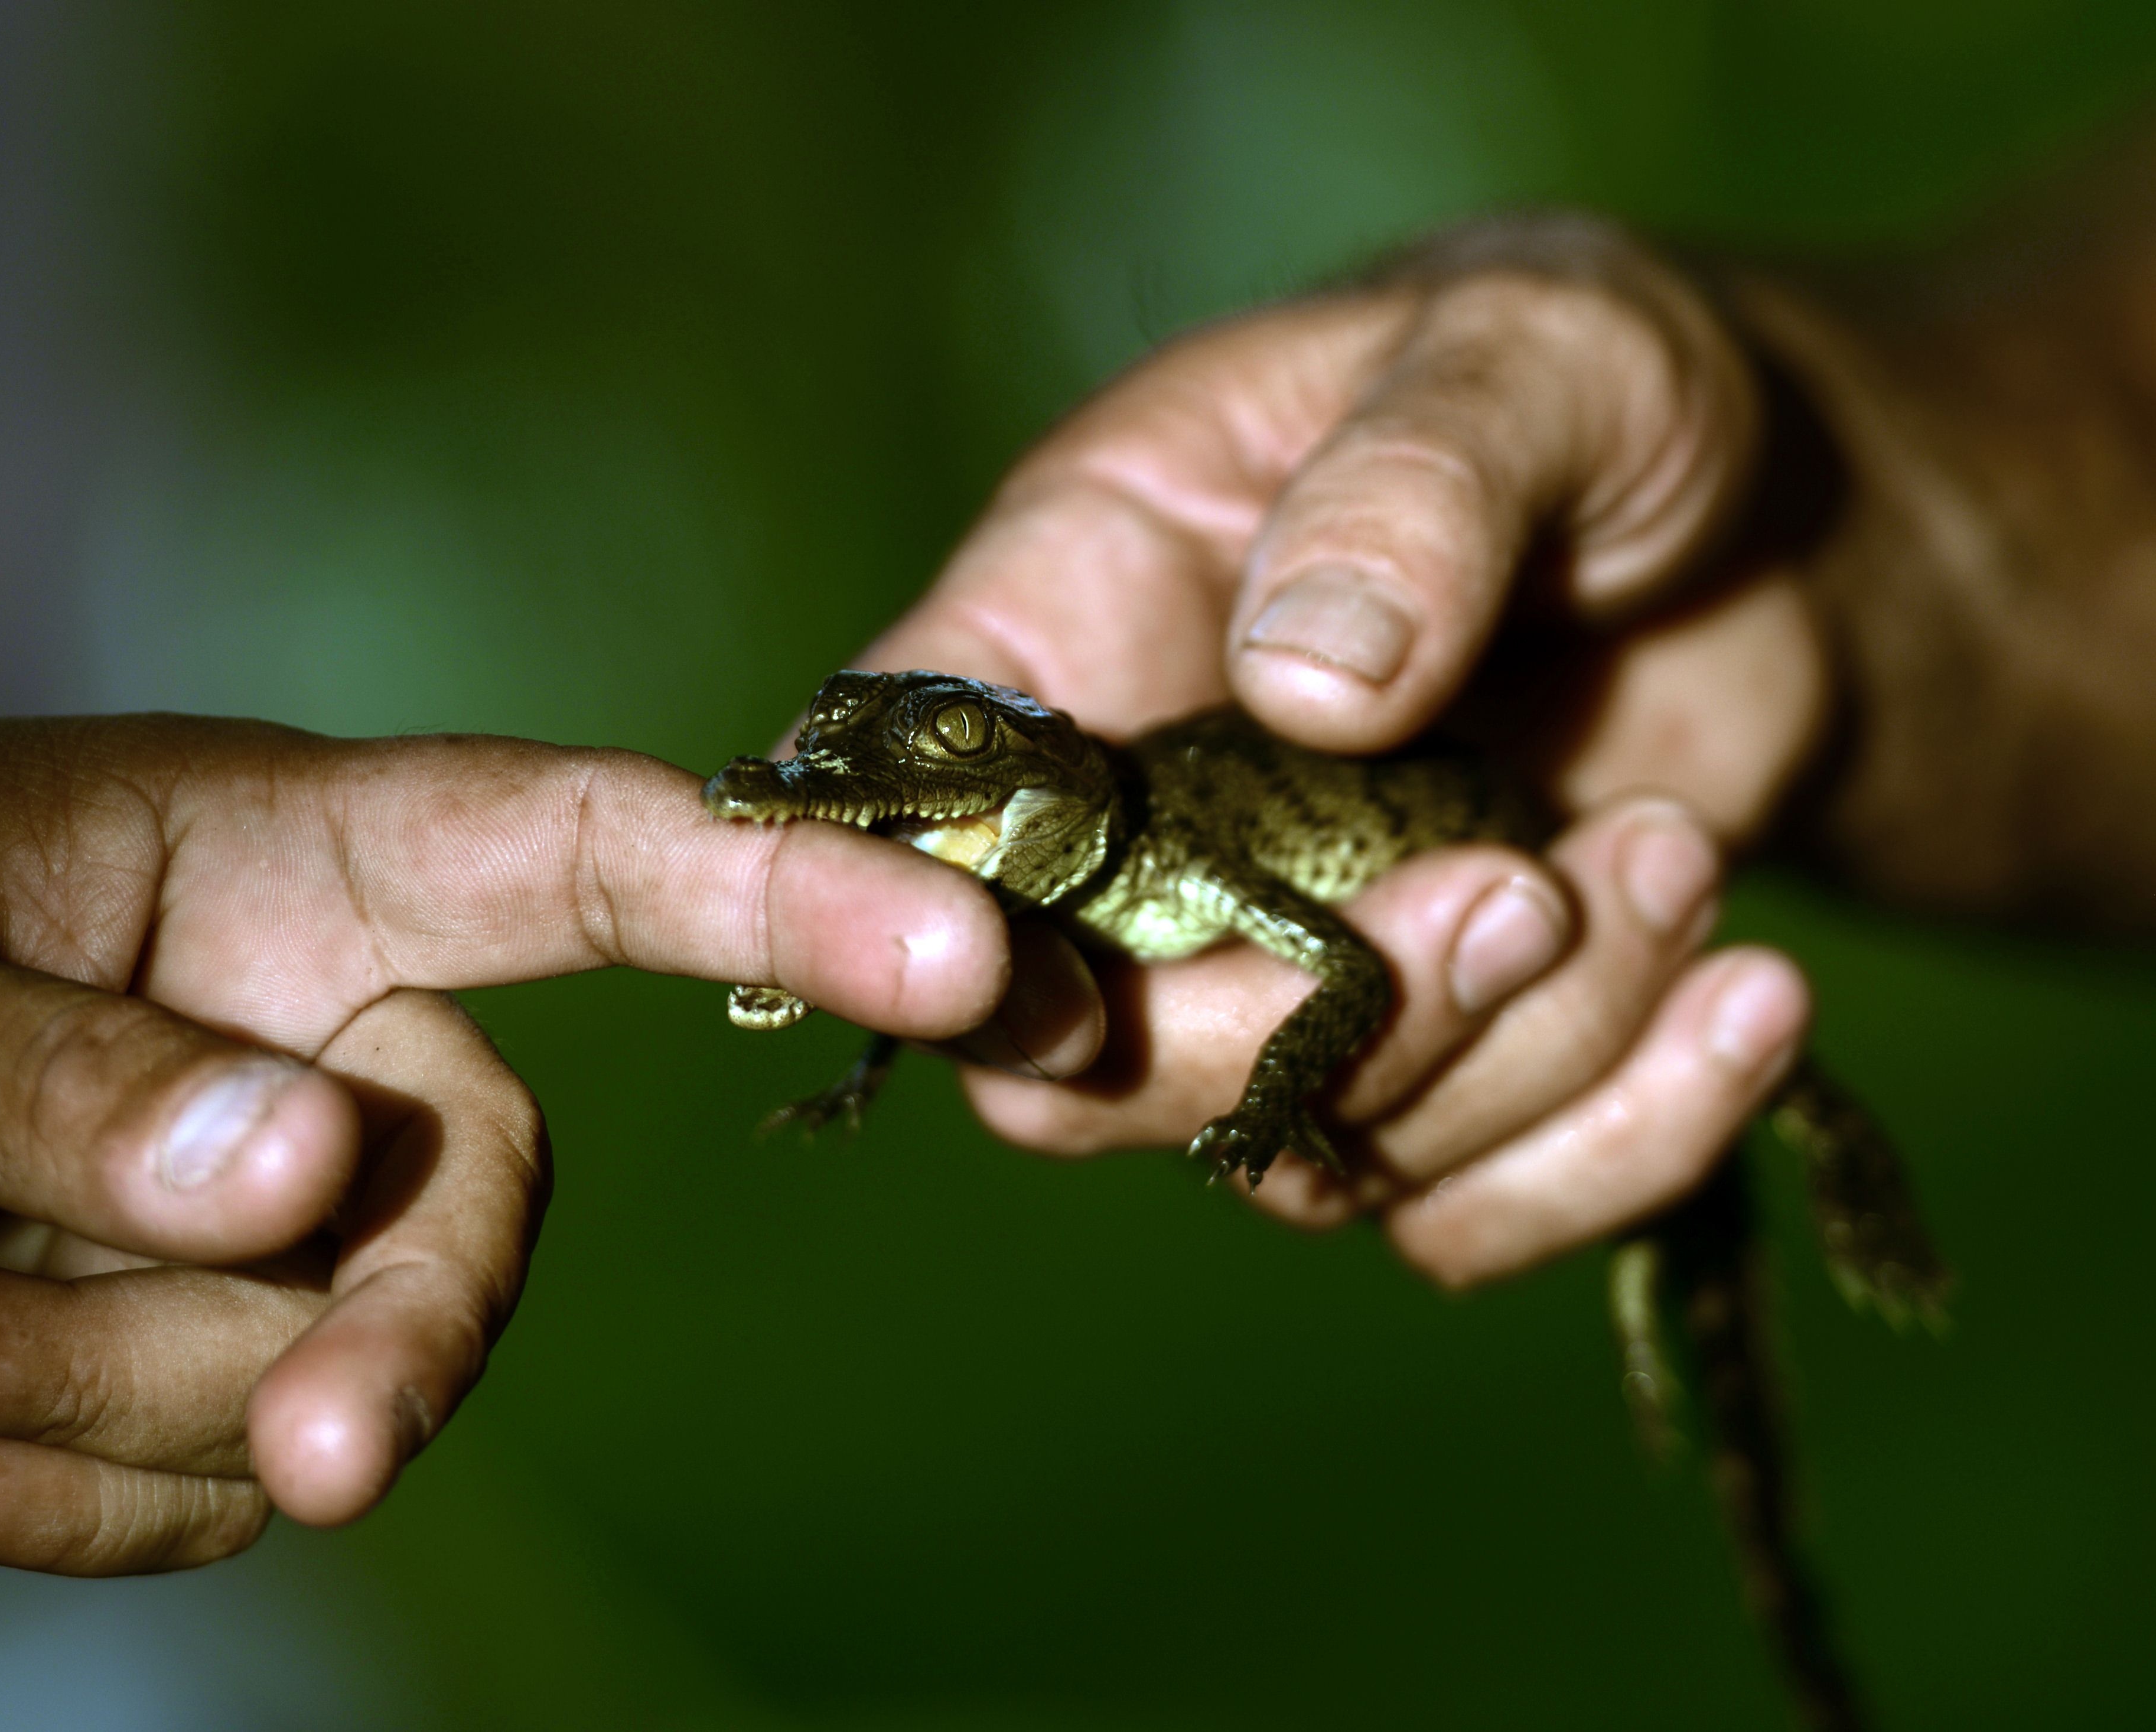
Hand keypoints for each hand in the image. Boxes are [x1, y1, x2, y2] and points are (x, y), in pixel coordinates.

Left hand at [0, 718, 1006, 1570]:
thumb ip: (60, 1082)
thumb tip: (304, 1175)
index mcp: (249, 857)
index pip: (563, 853)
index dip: (777, 890)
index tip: (957, 955)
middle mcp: (289, 1031)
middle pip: (478, 1206)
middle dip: (399, 1341)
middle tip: (323, 1464)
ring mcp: (235, 1221)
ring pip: (325, 1373)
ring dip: (98, 1401)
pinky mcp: (162, 1378)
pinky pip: (206, 1494)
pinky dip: (50, 1502)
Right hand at [870, 214, 1822, 1283]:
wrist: (1783, 523)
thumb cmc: (1595, 386)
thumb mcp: (1535, 350)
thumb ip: (1416, 478)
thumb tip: (1307, 682)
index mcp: (1068, 626)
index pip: (887, 808)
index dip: (864, 915)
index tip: (988, 968)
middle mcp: (1131, 839)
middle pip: (1063, 1068)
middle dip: (1276, 1036)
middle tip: (1526, 893)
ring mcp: (1275, 974)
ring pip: (1295, 1155)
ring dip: (1517, 1053)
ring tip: (1678, 850)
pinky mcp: (1439, 1068)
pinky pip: (1464, 1209)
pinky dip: (1619, 1147)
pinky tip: (1749, 1001)